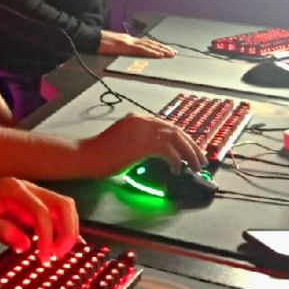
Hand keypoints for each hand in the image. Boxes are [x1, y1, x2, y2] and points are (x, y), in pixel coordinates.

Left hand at [0, 176, 79, 261]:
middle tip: (57, 256)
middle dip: (67, 231)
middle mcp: (26, 190)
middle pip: (62, 205)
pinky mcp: (28, 209)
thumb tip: (24, 244)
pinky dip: (59, 232)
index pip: (41, 211)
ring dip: (66, 232)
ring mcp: (29, 199)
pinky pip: (52, 218)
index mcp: (13, 189)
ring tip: (56, 255)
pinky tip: (59, 248)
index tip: (44, 258)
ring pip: (61, 210)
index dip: (47, 236)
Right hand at [81, 113, 205, 176]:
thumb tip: (157, 152)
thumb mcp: (123, 140)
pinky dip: (176, 162)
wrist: (87, 156)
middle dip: (191, 145)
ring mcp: (143, 130)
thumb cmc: (100, 153)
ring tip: (196, 166)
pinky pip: (169, 152)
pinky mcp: (144, 144)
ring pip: (176, 139)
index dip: (181, 138)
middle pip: (175, 130)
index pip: (166, 126)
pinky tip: (177, 171)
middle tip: (201, 159)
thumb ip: (139, 140)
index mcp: (137, 118)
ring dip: (189, 153)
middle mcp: (142, 121)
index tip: (190, 149)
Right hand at [97, 30, 175, 57]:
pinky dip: (151, 52)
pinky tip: (158, 55)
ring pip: (149, 45)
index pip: (145, 42)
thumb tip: (126, 53)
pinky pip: (141, 49)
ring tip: (170, 54)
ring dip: (161, 50)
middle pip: (150, 43)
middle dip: (162, 48)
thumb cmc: (97, 43)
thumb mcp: (111, 46)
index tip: (165, 50)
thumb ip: (121, 48)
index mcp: (127, 39)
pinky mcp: (125, 45)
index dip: (156, 46)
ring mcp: (128, 41)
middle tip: (173, 53)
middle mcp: (130, 39)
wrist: (89, 38)